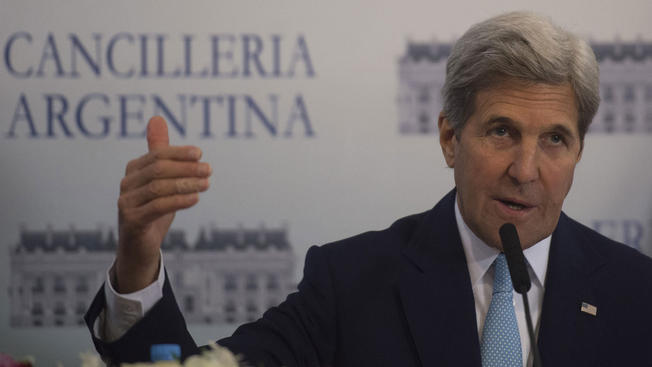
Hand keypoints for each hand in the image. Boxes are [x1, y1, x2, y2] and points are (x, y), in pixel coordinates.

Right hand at [114, 116, 211, 292]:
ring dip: (186, 184)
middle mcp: (126, 184)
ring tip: (206, 184)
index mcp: (134, 170)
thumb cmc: (153, 209)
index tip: (200, 154)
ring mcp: (126, 203)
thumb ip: (159, 151)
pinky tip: (195, 199)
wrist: (140, 247)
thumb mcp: (160, 180)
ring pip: (159, 188)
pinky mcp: (131, 221)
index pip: (157, 154)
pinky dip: (179, 201)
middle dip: (186, 168)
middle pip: (158, 169)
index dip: (179, 153)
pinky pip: (158, 207)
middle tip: (209, 170)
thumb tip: (157, 118)